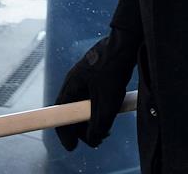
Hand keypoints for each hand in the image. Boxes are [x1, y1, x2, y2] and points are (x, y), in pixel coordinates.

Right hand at [54, 29, 138, 151]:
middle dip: (83, 128)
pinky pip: (95, 96)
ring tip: (106, 130)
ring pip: (85, 105)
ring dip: (93, 120)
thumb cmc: (113, 67)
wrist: (127, 42)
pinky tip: (112, 113)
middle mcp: (75, 82)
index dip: (65, 133)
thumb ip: (99, 123)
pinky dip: (100, 108)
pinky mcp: (98, 75)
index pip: (60, 114)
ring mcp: (87, 77)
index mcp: (71, 86)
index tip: (73, 146)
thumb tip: (94, 139)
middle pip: (73, 111)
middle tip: (96, 140)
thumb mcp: (106, 101)